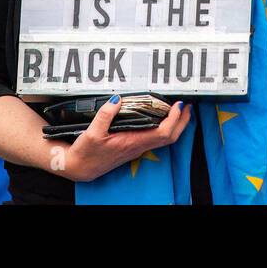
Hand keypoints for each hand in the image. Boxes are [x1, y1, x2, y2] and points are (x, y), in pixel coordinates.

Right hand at [62, 96, 192, 182]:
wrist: (80, 168)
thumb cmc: (86, 152)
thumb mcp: (91, 133)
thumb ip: (104, 115)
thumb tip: (116, 99)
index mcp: (132, 142)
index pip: (162, 133)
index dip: (174, 119)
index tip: (178, 105)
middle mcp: (138, 146)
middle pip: (170, 137)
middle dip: (182, 121)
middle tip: (187, 105)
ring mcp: (137, 147)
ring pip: (164, 138)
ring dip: (175, 124)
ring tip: (178, 109)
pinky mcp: (133, 146)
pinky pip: (155, 137)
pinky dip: (163, 126)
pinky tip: (159, 117)